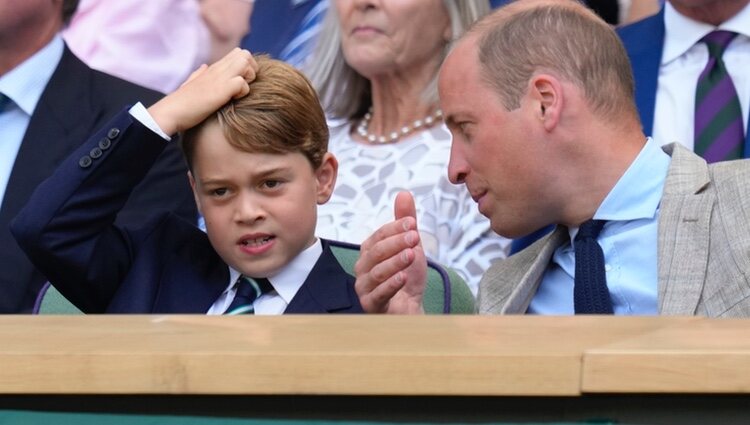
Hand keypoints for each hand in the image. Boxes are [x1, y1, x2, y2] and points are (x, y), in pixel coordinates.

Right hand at [147, 48, 258, 134]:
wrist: (170, 113)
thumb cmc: (181, 103)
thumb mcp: (191, 85)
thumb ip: (200, 75)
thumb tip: (204, 67)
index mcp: (212, 69)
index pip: (237, 54)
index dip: (246, 66)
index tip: (242, 82)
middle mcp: (217, 70)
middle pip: (245, 54)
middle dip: (252, 69)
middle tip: (246, 86)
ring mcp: (219, 78)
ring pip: (246, 63)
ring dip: (249, 78)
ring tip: (240, 92)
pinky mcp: (221, 90)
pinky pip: (242, 83)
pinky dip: (243, 92)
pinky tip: (233, 100)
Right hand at [354, 191, 426, 313]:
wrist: (411, 308)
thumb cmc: (407, 277)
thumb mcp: (410, 246)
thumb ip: (405, 221)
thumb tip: (404, 194)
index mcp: (369, 251)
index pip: (379, 235)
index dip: (395, 228)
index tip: (412, 223)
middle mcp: (363, 267)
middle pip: (376, 252)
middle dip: (396, 243)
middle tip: (414, 237)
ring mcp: (364, 287)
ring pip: (377, 272)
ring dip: (395, 262)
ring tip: (412, 254)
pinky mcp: (370, 305)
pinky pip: (378, 294)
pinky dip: (391, 285)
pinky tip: (403, 277)